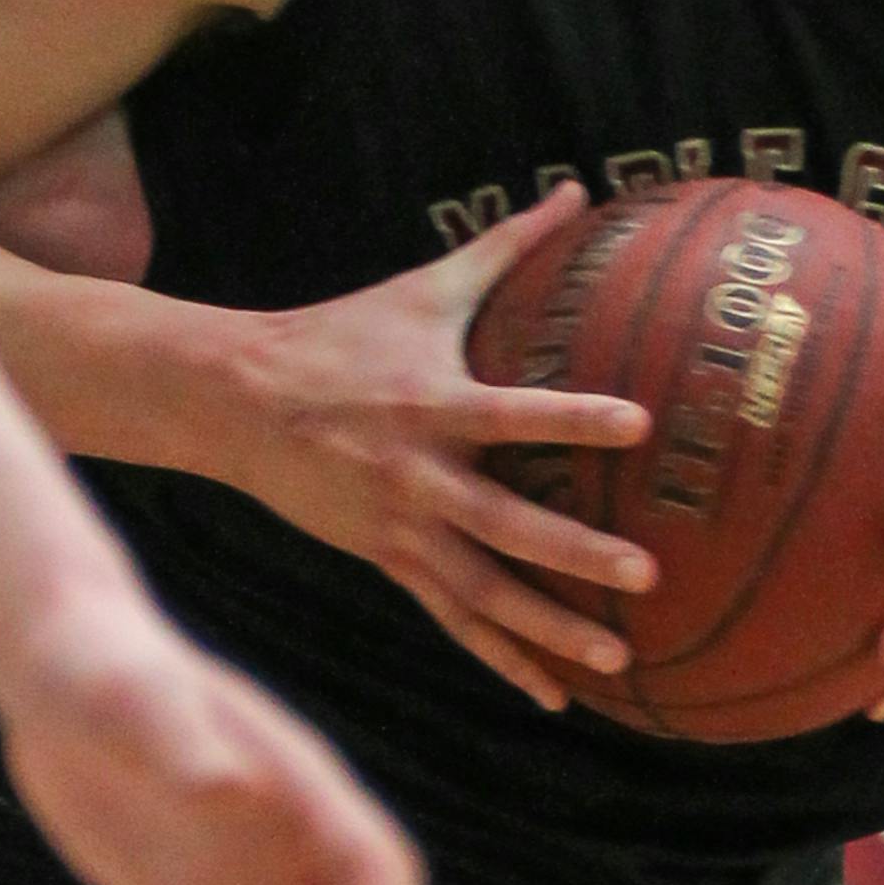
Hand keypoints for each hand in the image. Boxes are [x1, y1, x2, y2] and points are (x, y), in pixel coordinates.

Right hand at [216, 185, 655, 710]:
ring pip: (484, 591)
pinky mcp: (388, 560)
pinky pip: (454, 619)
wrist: (237, 399)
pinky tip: (555, 695)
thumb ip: (507, 246)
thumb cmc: (344, 333)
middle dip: (575, 554)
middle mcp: (420, 475)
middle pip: (507, 524)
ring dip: (549, 628)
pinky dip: (503, 658)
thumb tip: (575, 189)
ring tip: (619, 656)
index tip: (640, 425)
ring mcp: (401, 528)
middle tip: (645, 574)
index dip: (576, 418)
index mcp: (434, 404)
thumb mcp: (423, 288)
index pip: (517, 413)